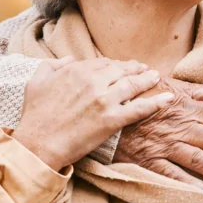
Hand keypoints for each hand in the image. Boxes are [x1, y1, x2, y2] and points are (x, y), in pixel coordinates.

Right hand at [13, 57, 170, 170]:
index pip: (103, 63)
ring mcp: (105, 100)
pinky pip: (139, 108)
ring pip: (133, 85)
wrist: (37, 144)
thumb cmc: (34, 115)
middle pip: (122, 70)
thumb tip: (69, 59)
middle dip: (134, 69)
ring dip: (148, 80)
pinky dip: (156, 103)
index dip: (114, 65)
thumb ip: (53, 65)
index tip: (121, 67)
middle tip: (144, 69)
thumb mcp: (36, 82)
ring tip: (157, 78)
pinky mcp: (112, 120)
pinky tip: (168, 98)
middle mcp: (94, 81)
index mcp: (77, 71)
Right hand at [114, 79, 202, 193]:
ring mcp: (166, 145)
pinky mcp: (150, 161)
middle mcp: (181, 127)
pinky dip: (192, 185)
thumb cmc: (138, 97)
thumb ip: (192, 91)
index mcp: (187, 107)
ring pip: (201, 161)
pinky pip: (174, 176)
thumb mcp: (165, 86)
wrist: (104, 111)